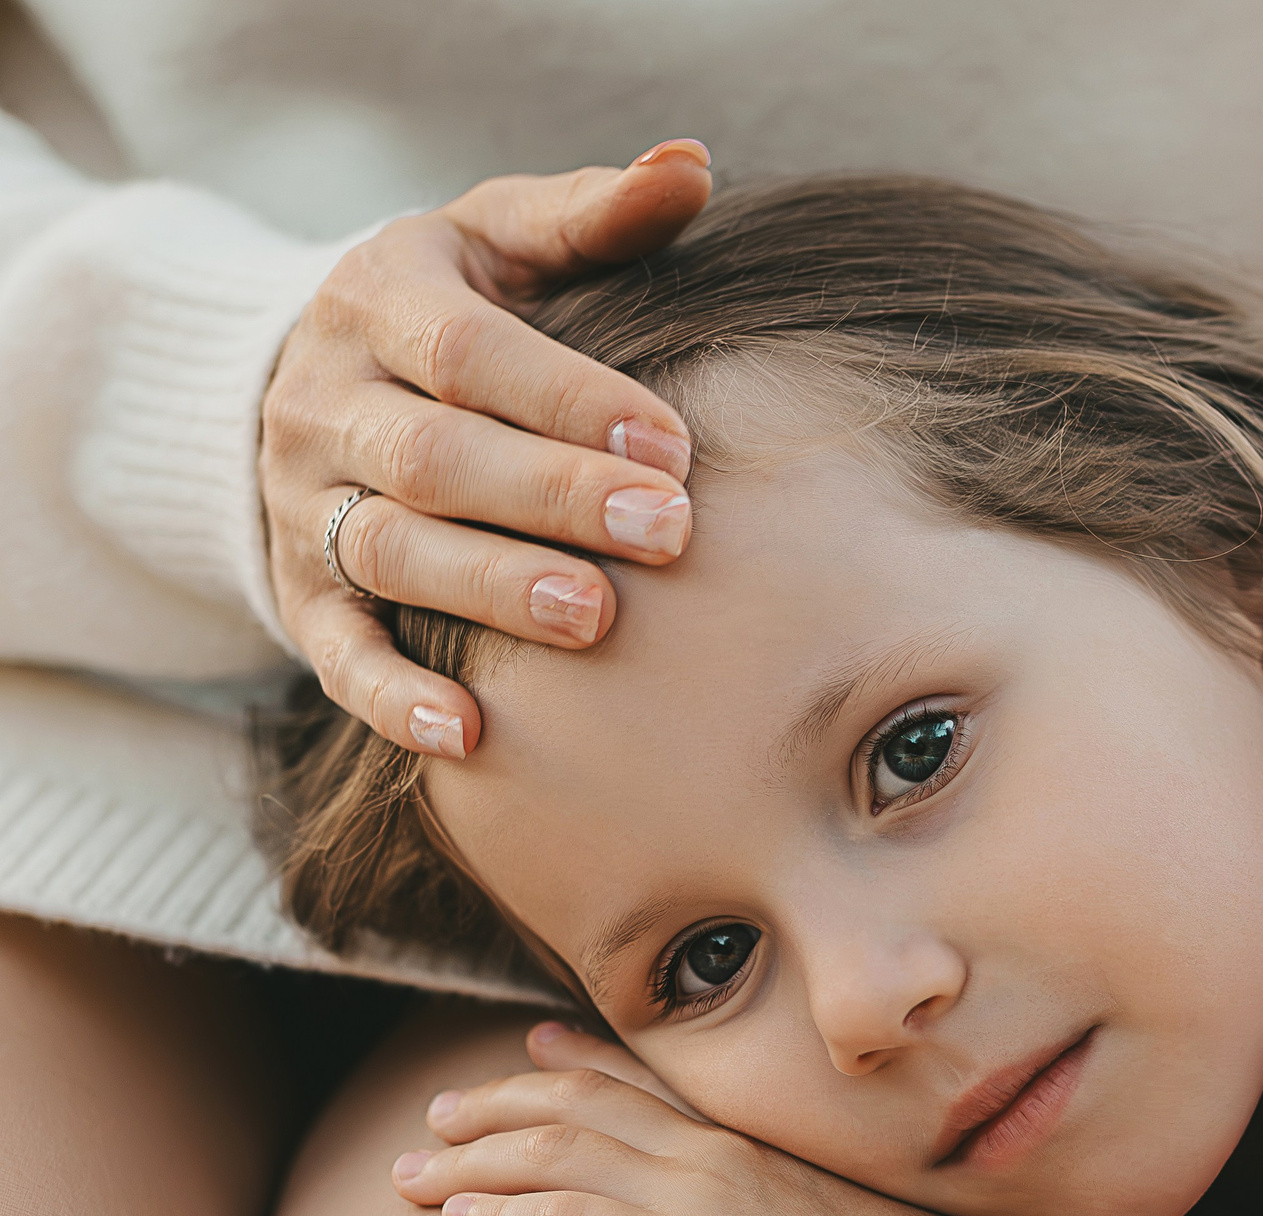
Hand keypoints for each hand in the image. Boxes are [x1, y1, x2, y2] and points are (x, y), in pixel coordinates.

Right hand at [261, 140, 714, 757]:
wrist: (319, 375)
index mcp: (380, 300)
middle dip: (554, 497)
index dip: (572, 398)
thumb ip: (596, 214)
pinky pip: (336, 653)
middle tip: (666, 533)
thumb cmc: (460, 305)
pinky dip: (393, 699)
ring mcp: (305, 503)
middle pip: (438, 458)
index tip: (674, 443)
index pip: (473, 354)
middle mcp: (327, 402)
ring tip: (593, 619)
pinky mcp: (301, 593)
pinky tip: (469, 734)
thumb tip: (691, 166)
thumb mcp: (506, 240)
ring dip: (491, 590)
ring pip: (391, 553)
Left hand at [394, 1023, 1110, 1215]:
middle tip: (436, 1114)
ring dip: (470, 1163)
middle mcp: (722, 1157)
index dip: (583, 1059)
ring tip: (410, 1176)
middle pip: (582, 1105)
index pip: (657, 1084)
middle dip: (496, 1104)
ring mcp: (698, 1201)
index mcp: (765, 1148)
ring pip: (552, 1155)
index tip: (533, 1042)